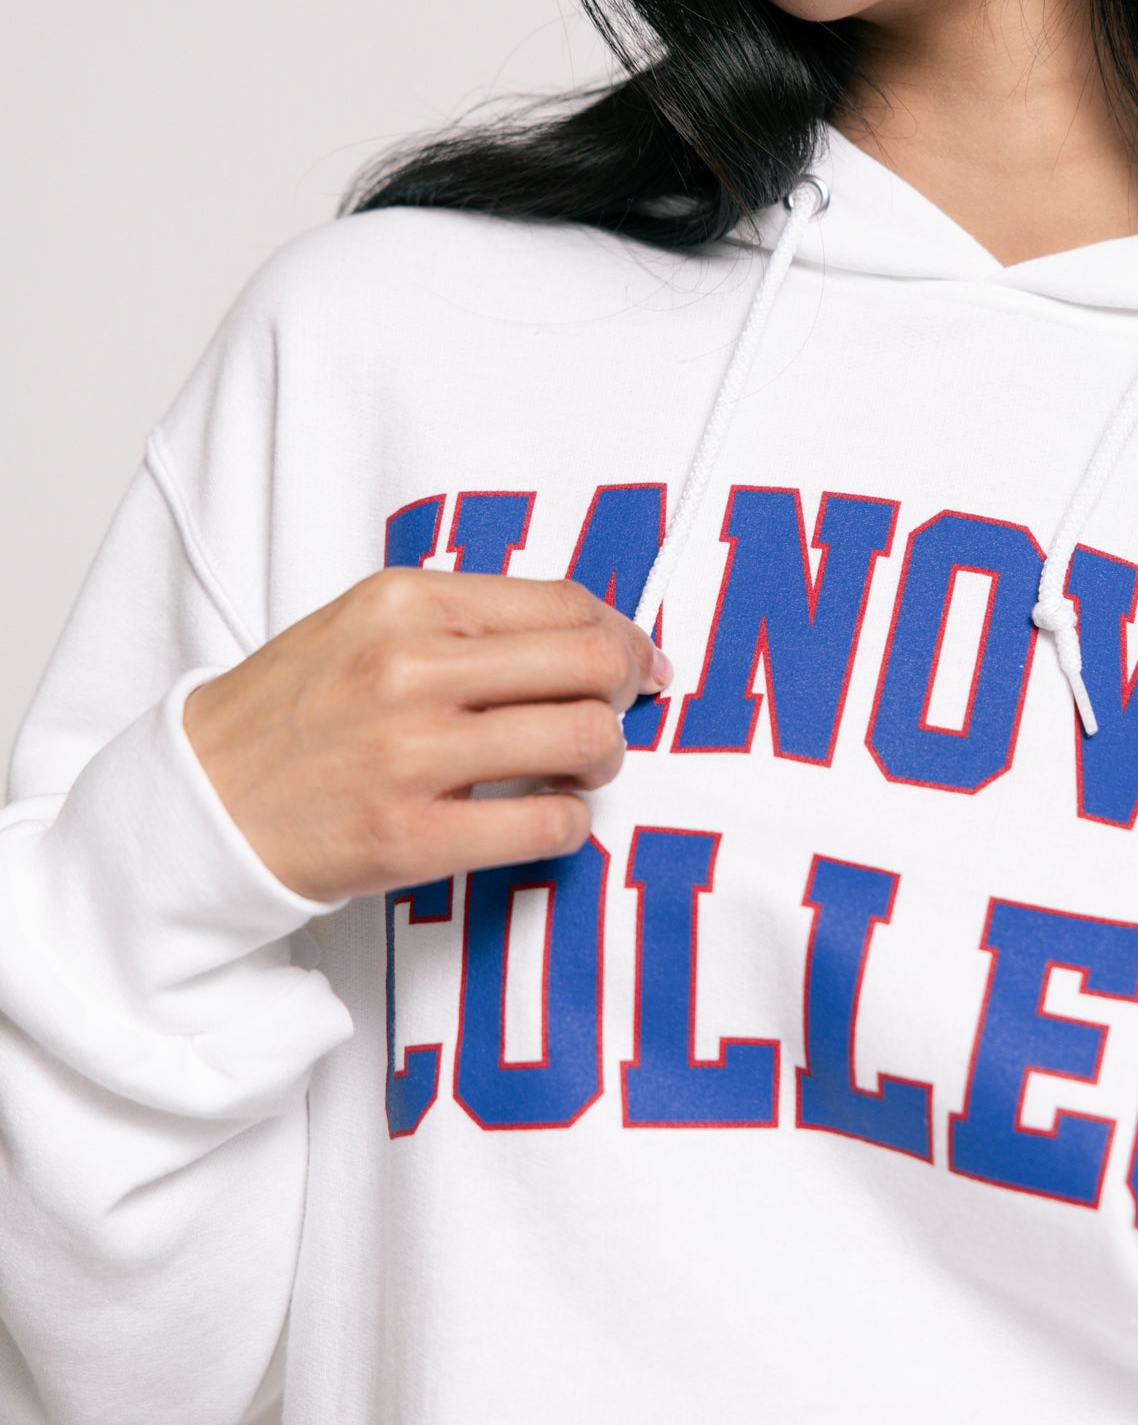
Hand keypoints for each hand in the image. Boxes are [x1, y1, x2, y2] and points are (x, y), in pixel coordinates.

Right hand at [183, 570, 667, 902]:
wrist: (198, 802)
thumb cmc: (294, 712)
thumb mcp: (366, 625)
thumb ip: (464, 620)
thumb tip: (585, 634)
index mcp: (405, 603)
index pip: (563, 603)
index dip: (621, 634)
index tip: (637, 660)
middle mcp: (410, 668)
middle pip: (589, 662)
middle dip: (625, 688)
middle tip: (620, 711)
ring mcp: (410, 753)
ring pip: (581, 738)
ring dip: (602, 756)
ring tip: (578, 766)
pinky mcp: (409, 836)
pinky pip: (546, 824)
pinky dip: (568, 821)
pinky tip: (546, 815)